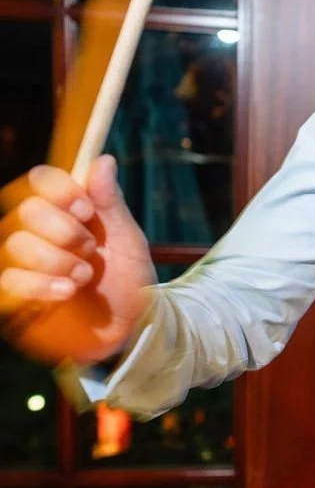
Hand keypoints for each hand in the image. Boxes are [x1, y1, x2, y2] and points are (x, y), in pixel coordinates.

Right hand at [0, 155, 154, 364]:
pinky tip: (67, 290)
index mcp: (67, 211)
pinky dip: (41, 284)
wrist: (131, 327)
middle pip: (27, 210)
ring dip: (56, 260)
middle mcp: (42, 231)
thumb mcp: (129, 242)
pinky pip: (11, 280)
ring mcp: (28, 262)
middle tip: (90, 250)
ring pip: (17, 244)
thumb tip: (104, 160)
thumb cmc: (129, 281)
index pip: (41, 180)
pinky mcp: (19, 293)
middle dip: (62, 230)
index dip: (58, 190)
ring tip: (85, 276)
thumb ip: (112, 204)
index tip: (86, 209)